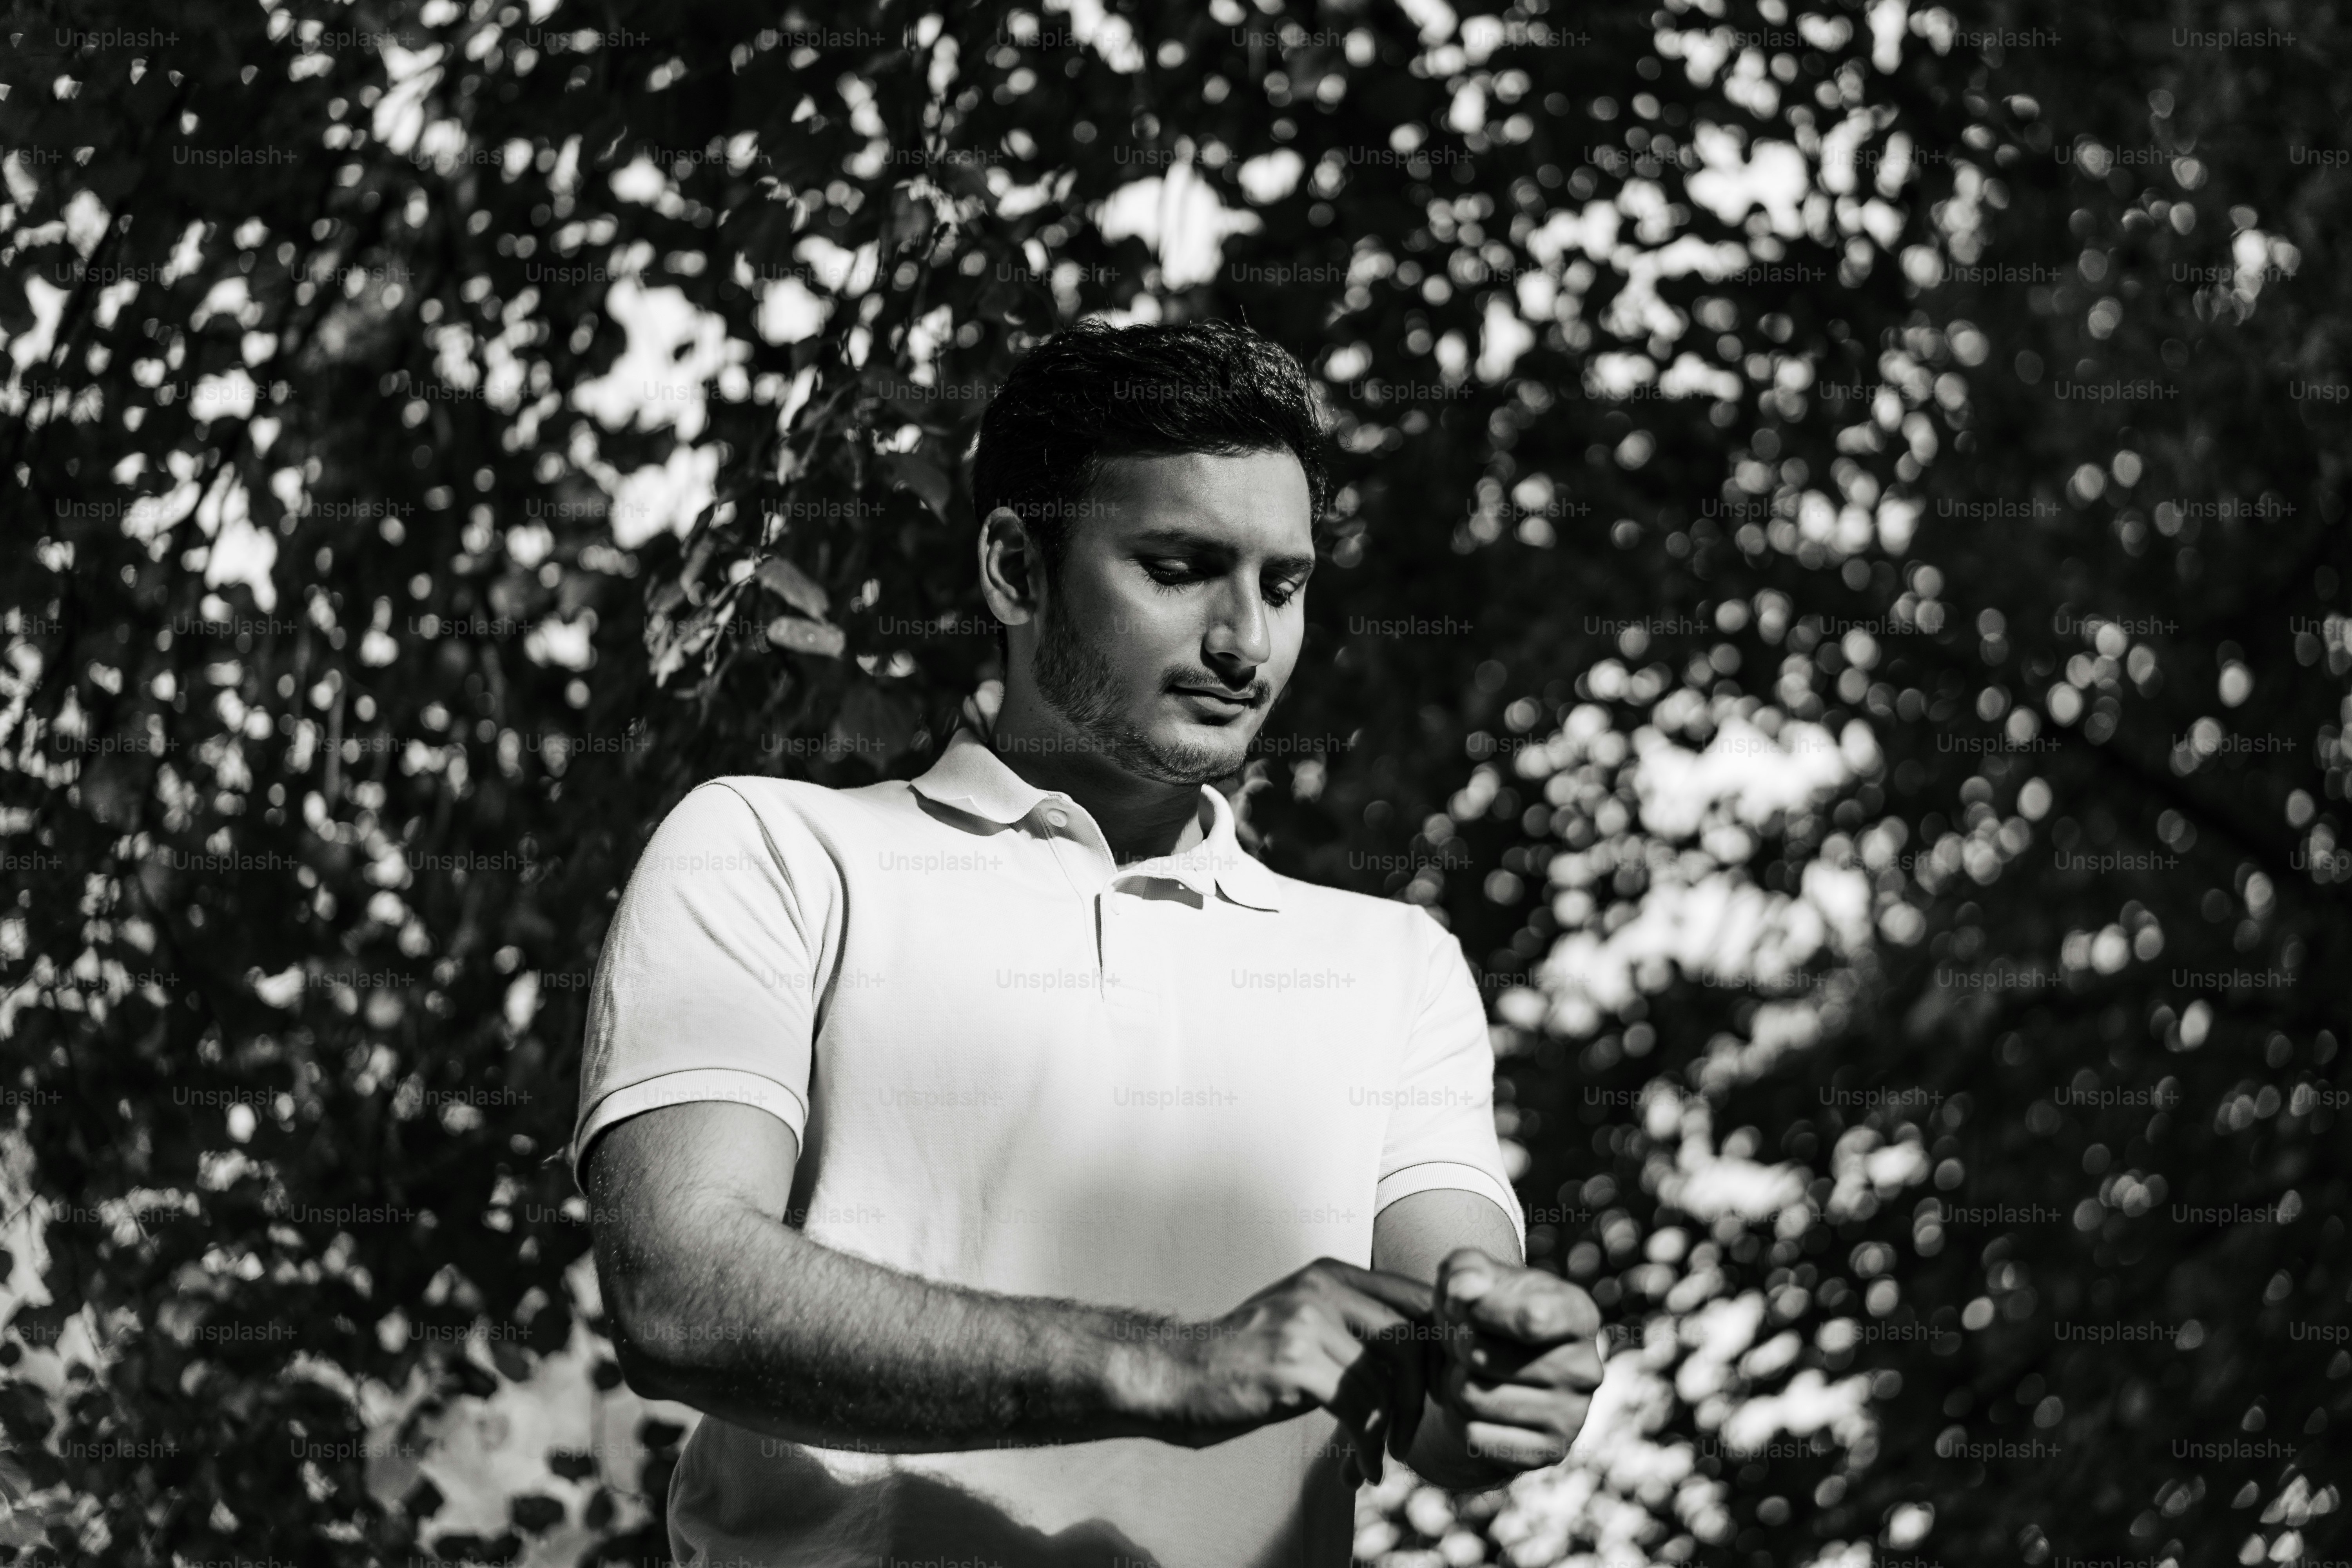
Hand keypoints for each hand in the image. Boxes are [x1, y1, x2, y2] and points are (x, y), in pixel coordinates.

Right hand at [1153, 1257, 1436, 1482]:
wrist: (1173, 1376)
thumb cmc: (1243, 1362)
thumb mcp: (1304, 1326)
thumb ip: (1354, 1328)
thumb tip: (1421, 1358)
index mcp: (1331, 1274)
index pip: (1418, 1300)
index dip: (1441, 1350)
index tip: (1437, 1394)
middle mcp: (1322, 1288)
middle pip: (1412, 1339)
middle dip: (1423, 1398)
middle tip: (1410, 1436)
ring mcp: (1305, 1323)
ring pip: (1386, 1381)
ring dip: (1390, 1434)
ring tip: (1376, 1461)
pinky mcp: (1291, 1363)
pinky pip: (1358, 1409)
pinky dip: (1367, 1447)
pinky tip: (1357, 1470)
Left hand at [1427, 1247, 1604, 1472]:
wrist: (1493, 1366)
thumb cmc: (1485, 1311)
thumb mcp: (1473, 1276)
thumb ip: (1466, 1270)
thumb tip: (1464, 1291)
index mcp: (1578, 1315)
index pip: (1529, 1320)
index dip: (1479, 1311)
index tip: (1466, 1307)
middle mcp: (1586, 1368)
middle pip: (1484, 1358)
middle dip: (1459, 1347)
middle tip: (1466, 1343)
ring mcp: (1573, 1416)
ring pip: (1473, 1398)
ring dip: (1454, 1382)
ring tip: (1469, 1371)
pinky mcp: (1550, 1452)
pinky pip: (1475, 1437)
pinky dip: (1459, 1419)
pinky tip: (1476, 1404)